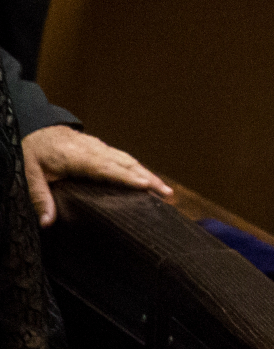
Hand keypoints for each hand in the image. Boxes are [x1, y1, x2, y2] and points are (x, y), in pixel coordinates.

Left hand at [21, 125, 172, 226]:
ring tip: (164, 190)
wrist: (36, 126)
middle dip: (150, 178)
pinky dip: (139, 168)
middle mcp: (95, 150)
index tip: (146, 186)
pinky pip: (124, 158)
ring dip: (148, 174)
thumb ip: (40, 198)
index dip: (128, 177)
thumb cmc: (33, 150)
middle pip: (127, 163)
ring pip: (129, 160)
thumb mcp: (29, 174)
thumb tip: (47, 223)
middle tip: (168, 194)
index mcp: (79, 157)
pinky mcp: (102, 148)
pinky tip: (147, 178)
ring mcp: (101, 147)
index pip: (108, 168)